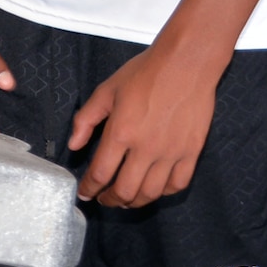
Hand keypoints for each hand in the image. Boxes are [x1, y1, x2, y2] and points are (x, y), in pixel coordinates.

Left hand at [68, 43, 224, 206]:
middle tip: (103, 200)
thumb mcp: (105, 91)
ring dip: (135, 202)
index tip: (84, 193)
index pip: (100, 173)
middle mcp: (146, 148)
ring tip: (125, 200)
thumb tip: (74, 146)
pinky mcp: (192, 152)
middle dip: (109, 200)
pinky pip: (178, 184)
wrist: (185, 65)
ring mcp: (172, 153)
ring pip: (151, 193)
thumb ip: (85, 120)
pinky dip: (163, 193)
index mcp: (120, 133)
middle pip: (125, 190)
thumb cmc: (143, 74)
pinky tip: (153, 190)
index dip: (89, 188)